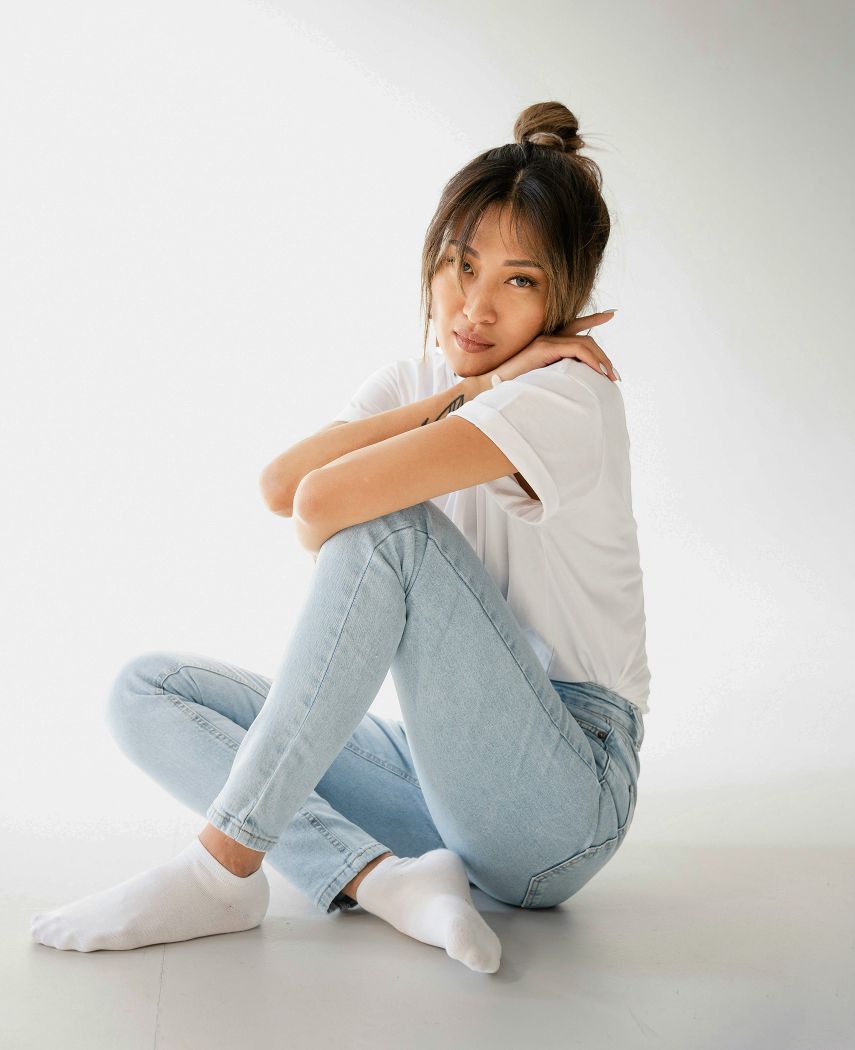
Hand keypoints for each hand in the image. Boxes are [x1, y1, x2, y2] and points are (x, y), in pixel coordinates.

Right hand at [472, 310, 618, 393]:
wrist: (487, 389)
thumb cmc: (509, 390)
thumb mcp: (537, 381)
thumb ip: (552, 377)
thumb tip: (572, 389)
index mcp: (545, 344)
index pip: (573, 328)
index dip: (591, 320)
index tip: (609, 314)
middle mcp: (546, 338)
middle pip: (584, 339)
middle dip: (602, 356)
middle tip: (614, 375)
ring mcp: (544, 341)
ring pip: (584, 344)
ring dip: (601, 361)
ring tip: (610, 378)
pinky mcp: (543, 347)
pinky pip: (577, 348)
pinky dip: (591, 360)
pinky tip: (599, 372)